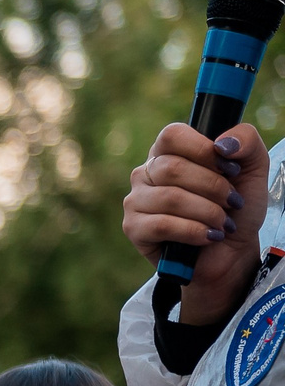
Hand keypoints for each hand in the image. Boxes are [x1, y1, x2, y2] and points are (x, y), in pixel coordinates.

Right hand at [123, 121, 269, 324]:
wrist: (231, 250)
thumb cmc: (236, 207)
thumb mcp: (252, 168)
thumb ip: (246, 140)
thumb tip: (222, 144)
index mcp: (169, 152)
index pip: (172, 135)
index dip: (202, 149)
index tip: (228, 167)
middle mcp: (146, 172)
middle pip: (172, 168)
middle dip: (213, 187)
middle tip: (232, 202)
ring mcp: (135, 200)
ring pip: (170, 198)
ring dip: (207, 212)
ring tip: (223, 223)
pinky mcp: (133, 228)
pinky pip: (162, 224)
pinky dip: (193, 231)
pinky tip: (208, 236)